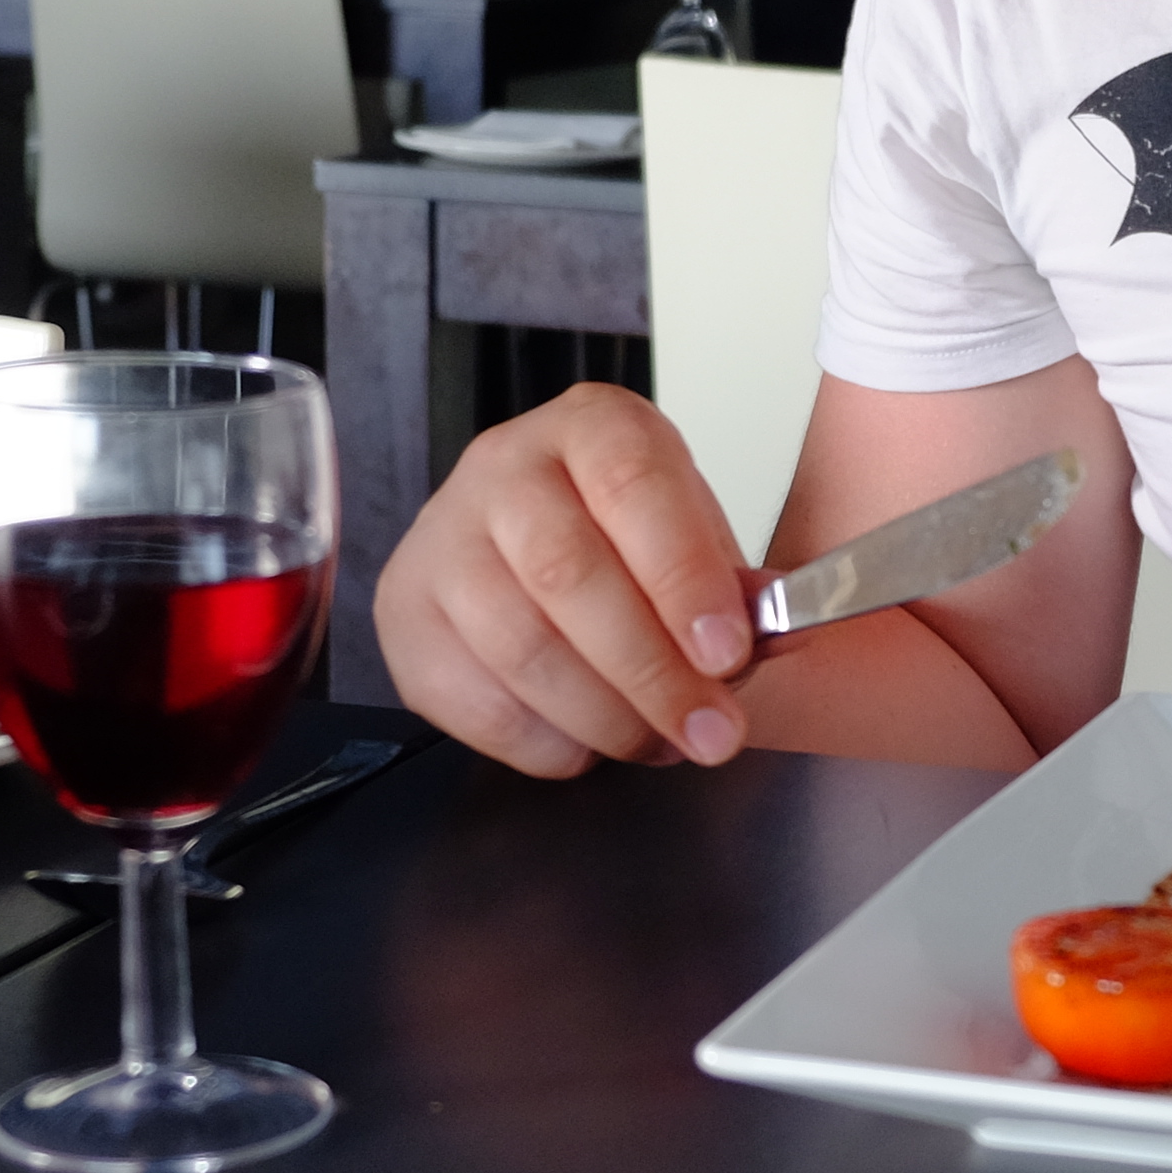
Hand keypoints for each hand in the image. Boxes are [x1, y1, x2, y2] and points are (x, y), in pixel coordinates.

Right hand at [375, 384, 778, 776]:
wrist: (528, 540)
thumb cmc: (628, 538)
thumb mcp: (695, 536)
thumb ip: (733, 588)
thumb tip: (768, 634)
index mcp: (593, 427)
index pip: (633, 486)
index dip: (683, 577)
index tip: (728, 655)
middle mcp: (505, 466)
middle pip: (567, 573)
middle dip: (651, 671)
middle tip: (710, 733)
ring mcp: (441, 536)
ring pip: (517, 644)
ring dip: (602, 717)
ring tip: (658, 745)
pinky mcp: (404, 610)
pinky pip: (470, 697)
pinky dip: (542, 741)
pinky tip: (588, 745)